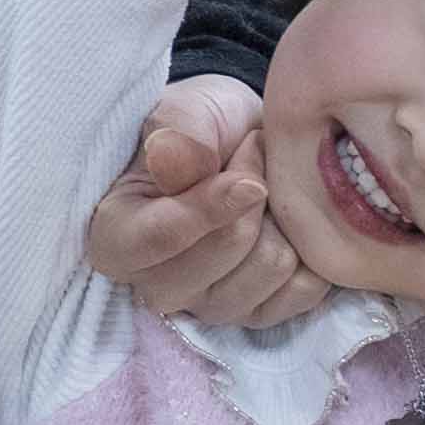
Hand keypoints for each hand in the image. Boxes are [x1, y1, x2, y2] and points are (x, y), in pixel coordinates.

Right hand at [85, 74, 324, 327]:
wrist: (237, 140)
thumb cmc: (198, 126)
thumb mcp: (181, 111)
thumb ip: (177, 136)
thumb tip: (173, 165)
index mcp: (115, 238)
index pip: (159, 238)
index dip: (210, 205)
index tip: (248, 177)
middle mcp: (156, 285)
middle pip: (229, 248)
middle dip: (254, 189)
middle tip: (250, 155)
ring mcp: (208, 304)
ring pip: (272, 267)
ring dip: (282, 215)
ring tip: (267, 186)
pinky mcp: (257, 313)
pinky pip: (304, 291)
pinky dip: (309, 249)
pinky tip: (288, 222)